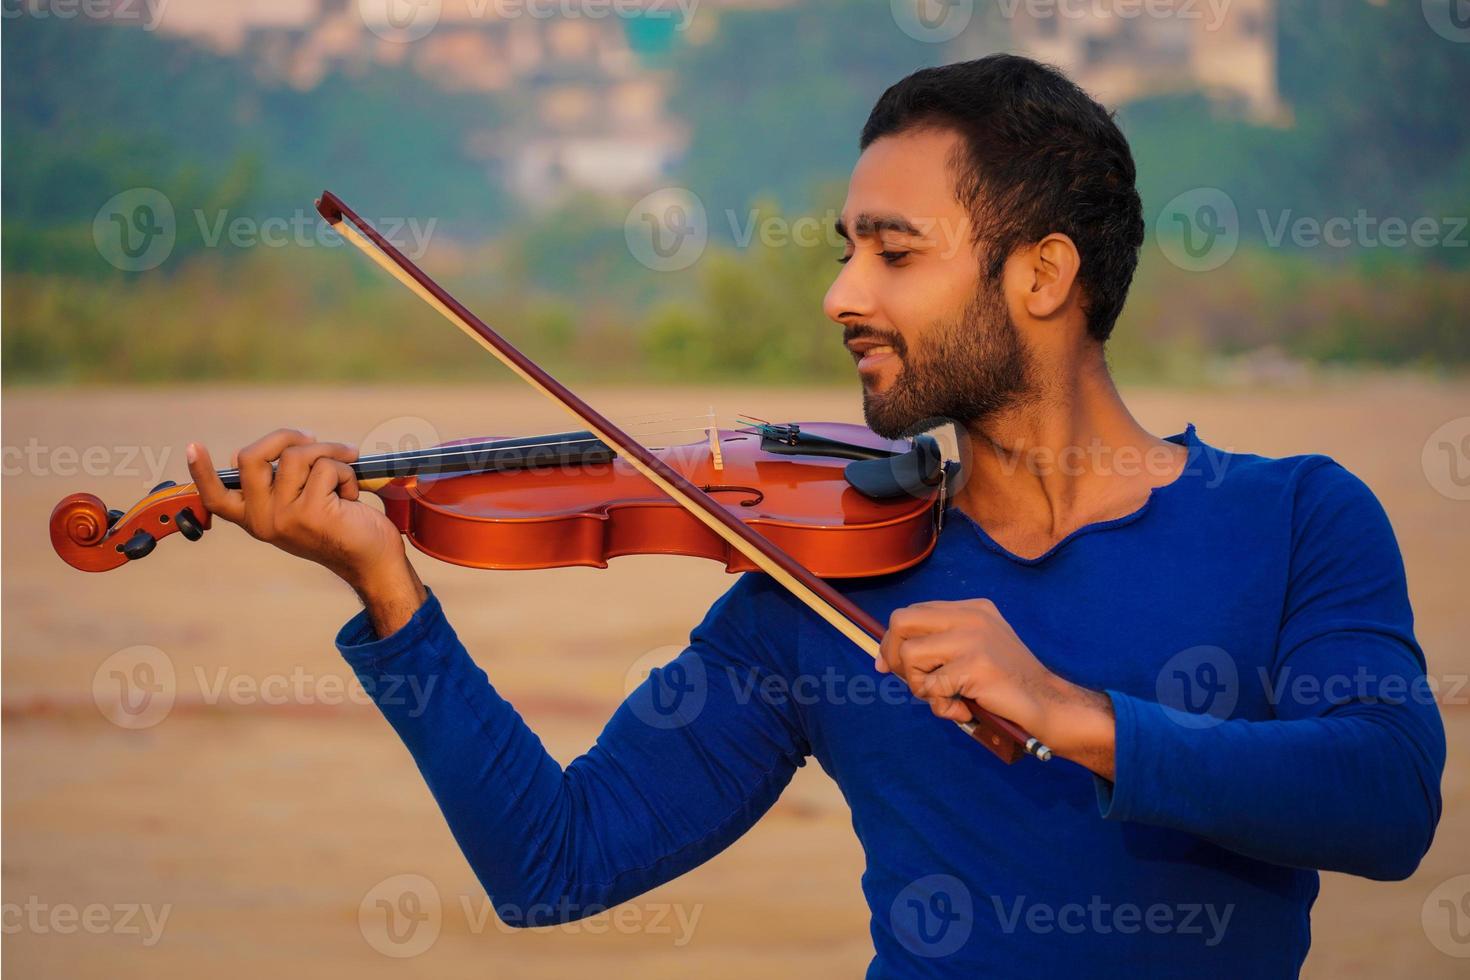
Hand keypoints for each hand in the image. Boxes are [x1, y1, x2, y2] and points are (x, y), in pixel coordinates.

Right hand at [187, 428, 425, 634]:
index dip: (201, 472)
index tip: (191, 447)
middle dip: (287, 436)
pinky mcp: (311, 513)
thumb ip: (284, 481)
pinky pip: (327, 467)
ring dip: (330, 454)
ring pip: (297, 455)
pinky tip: (351, 498)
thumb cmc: (342, 525)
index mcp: (255, 517)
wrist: (372, 560)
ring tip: (344, 477)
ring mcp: (284, 517)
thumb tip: (284, 444)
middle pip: (252, 456)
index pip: (217, 496)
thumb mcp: (302, 503)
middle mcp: (263, 520)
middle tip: (315, 440)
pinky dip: (347, 473)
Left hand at [878, 598, 1115, 774]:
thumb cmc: (1005, 685)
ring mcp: (974, 639)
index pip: (911, 613)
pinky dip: (942, 707)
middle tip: (913, 682)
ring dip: (918, 686)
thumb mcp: (972, 651)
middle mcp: (971, 616)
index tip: (888, 665)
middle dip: (894, 656)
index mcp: (971, 609)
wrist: (1048, 704)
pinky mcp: (976, 665)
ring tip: (946, 699)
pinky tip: (965, 710)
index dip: (892, 641)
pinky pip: (930, 687)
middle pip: (901, 621)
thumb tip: (884, 659)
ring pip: (910, 655)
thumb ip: (937, 647)